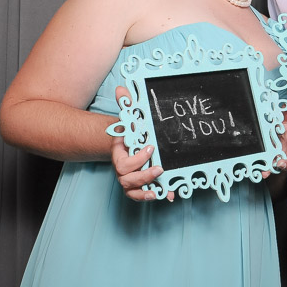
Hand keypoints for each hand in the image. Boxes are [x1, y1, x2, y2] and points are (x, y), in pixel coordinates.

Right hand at [111, 86, 173, 200]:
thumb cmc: (130, 131)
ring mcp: (128, 179)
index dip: (136, 159)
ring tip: (160, 189)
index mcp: (119, 154)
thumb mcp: (130, 118)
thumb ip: (126, 105)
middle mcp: (121, 170)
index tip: (151, 148)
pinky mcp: (138, 186)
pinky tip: (168, 194)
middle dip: (143, 176)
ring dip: (146, 191)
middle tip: (160, 167)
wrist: (128, 142)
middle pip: (126, 180)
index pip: (122, 163)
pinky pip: (142, 196)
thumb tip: (121, 90)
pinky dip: (155, 195)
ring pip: (132, 192)